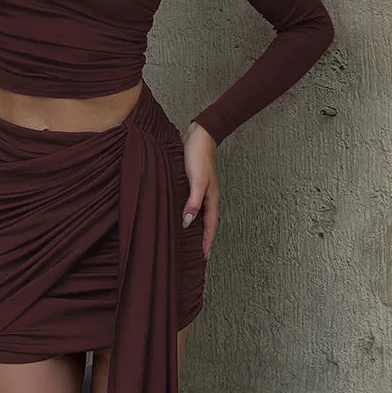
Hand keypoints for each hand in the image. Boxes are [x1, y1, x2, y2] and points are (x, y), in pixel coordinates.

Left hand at [179, 122, 219, 259]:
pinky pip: (191, 202)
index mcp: (211, 198)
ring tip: (188, 238)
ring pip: (199, 212)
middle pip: (206, 222)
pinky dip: (188, 212)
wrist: (198, 135)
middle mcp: (207, 196)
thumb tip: (188, 222)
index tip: (204, 258)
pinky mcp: (192, 182)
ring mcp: (200, 189)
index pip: (210, 226)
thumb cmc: (198, 157)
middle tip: (197, 254)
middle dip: (203, 238)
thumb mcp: (197, 181)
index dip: (207, 241)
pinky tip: (179, 214)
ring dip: (195, 226)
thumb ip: (194, 202)